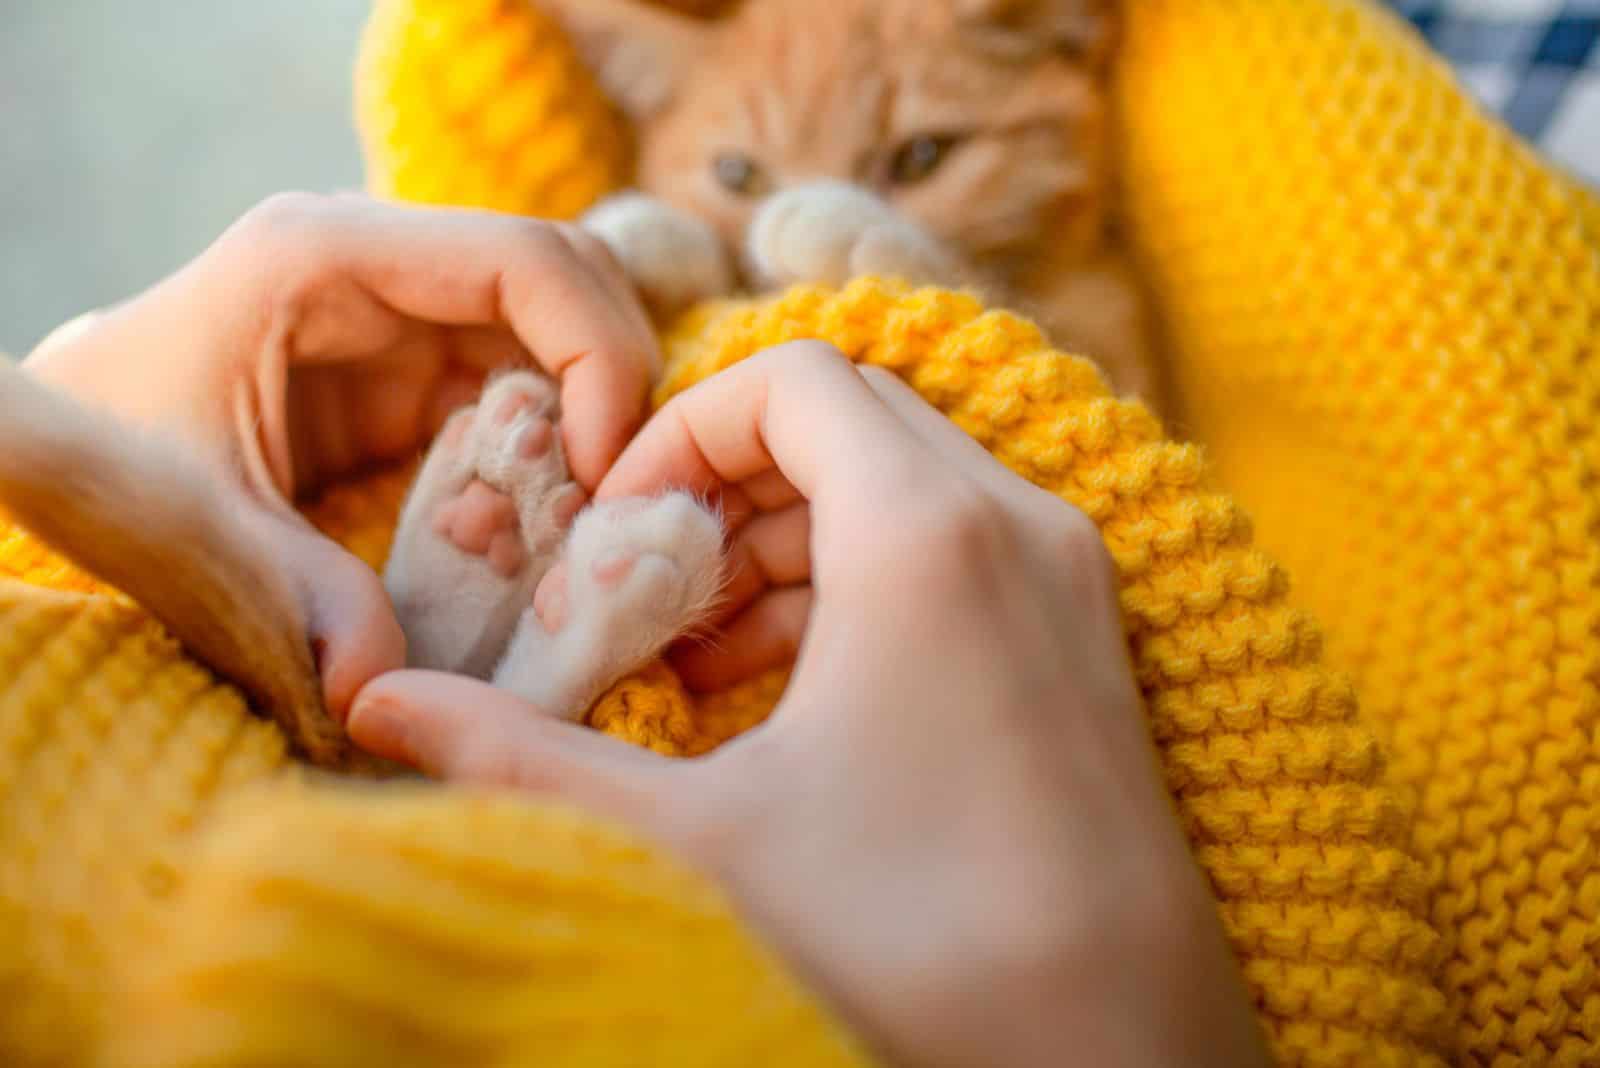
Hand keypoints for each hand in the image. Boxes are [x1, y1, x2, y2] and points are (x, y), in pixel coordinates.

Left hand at [24, 193, 658, 714]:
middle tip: (615, 500)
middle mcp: (387, 262)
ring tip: (586, 517)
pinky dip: (561, 447)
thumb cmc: (114, 449)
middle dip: (615, 385)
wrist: (74, 442)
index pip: (525, 258)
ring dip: (596, 417)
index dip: (596, 352)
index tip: (602, 468)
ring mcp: (411, 310)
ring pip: (564, 327)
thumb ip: (289, 592)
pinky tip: (546, 521)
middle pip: (569, 278)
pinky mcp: (422, 364)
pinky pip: (532, 384)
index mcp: (326, 253)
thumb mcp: (192, 520)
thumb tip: (373, 685)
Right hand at [347, 344, 1267, 1066]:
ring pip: (907, 487)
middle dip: (730, 488)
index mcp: (927, 530)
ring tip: (706, 652)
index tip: (624, 519)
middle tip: (651, 587)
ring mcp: (1069, 581)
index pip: (794, 378)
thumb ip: (524, 760)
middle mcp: (1017, 523)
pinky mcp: (1088, 642)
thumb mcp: (702, 840)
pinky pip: (959, 554)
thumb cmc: (919, 938)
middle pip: (851, 422)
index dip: (686, 427)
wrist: (1119, 1057)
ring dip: (792, 541)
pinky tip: (795, 688)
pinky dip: (863, 583)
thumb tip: (376, 708)